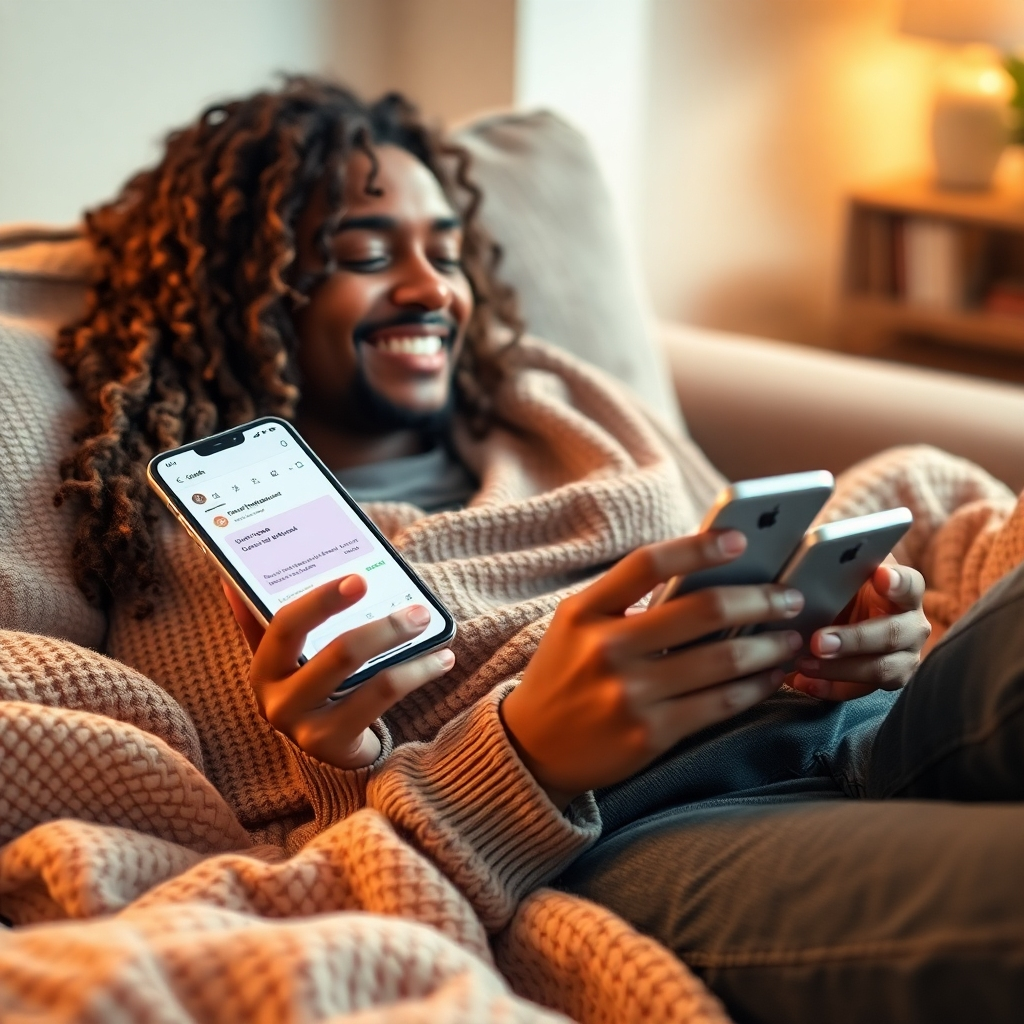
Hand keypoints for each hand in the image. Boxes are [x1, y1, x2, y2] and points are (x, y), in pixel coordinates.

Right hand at [222, 576, 454, 768]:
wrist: (325, 749)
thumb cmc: (308, 685)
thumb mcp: (284, 657)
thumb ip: (260, 620)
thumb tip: (231, 580)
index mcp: (263, 667)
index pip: (285, 625)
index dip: (321, 600)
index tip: (359, 579)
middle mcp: (277, 700)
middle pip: (337, 654)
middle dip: (384, 627)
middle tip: (418, 609)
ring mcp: (307, 728)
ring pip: (368, 679)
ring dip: (408, 651)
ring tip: (431, 629)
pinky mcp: (337, 745)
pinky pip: (384, 701)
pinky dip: (417, 673)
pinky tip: (441, 659)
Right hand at [500, 530, 805, 809]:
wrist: (533, 749)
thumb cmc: (566, 674)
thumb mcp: (578, 626)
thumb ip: (627, 602)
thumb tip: (708, 576)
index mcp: (585, 612)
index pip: (647, 564)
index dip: (699, 547)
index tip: (740, 540)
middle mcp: (606, 649)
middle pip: (701, 610)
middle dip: (759, 600)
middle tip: (788, 597)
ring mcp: (629, 694)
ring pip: (722, 660)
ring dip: (768, 645)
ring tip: (791, 637)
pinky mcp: (650, 734)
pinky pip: (720, 703)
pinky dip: (756, 686)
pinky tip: (771, 675)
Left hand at [790, 560, 929, 701]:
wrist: (851, 613)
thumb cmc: (847, 587)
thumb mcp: (847, 573)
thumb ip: (840, 566)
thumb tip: (812, 555)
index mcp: (905, 591)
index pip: (910, 585)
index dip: (897, 583)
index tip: (880, 576)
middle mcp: (912, 625)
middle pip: (891, 634)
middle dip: (853, 640)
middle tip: (818, 641)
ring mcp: (904, 656)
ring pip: (880, 669)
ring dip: (839, 669)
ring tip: (804, 664)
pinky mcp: (887, 680)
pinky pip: (862, 690)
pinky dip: (831, 688)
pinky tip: (804, 682)